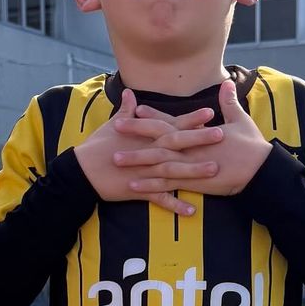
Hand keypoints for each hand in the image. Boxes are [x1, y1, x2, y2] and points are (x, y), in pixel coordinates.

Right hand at [74, 87, 220, 217]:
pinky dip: (175, 206)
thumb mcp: (111, 126)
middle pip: (177, 144)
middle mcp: (147, 152)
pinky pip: (160, 200)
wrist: (82, 171)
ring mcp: (144, 172)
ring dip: (194, 171)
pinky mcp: (138, 190)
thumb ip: (126, 111)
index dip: (191, 119)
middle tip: (222, 135)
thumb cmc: (97, 146)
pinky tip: (191, 211)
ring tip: (215, 170)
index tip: (210, 112)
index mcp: (144, 136)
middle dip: (200, 140)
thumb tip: (132, 94)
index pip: (172, 124)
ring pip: (173, 171)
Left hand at [117, 80, 271, 197]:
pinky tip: (133, 187)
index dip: (153, 116)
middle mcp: (192, 147)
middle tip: (115, 126)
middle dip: (136, 133)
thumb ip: (229, 103)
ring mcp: (191, 166)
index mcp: (200, 132)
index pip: (172, 122)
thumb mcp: (241, 120)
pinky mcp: (194, 183)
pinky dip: (150, 187)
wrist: (262, 171)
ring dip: (136, 161)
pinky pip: (168, 186)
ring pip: (157, 162)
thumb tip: (226, 84)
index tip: (136, 108)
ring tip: (115, 159)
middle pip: (159, 139)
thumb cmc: (253, 147)